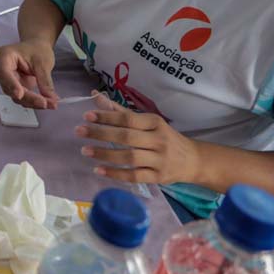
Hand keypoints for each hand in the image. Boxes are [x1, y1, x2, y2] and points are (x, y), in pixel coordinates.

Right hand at [0, 39, 57, 108]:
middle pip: (10, 88)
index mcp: (3, 56)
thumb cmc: (37, 50)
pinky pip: (21, 98)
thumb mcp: (43, 62)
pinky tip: (47, 103)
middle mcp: (0, 69)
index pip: (4, 72)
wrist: (36, 48)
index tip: (20, 95)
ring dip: (32, 102)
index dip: (11, 84)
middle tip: (45, 103)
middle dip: (28, 97)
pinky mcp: (13, 88)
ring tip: (51, 103)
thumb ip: (45, 81)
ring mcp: (6, 80)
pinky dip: (34, 101)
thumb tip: (51, 100)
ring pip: (15, 96)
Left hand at [77, 92, 200, 184]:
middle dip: (101, 134)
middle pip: (126, 137)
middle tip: (79, 131)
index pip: (128, 119)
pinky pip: (134, 176)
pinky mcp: (158, 177)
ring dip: (105, 154)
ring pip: (129, 157)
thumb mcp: (148, 122)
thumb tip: (95, 96)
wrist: (193, 160)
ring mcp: (159, 160)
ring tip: (85, 150)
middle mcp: (158, 141)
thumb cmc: (165, 138)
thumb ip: (121, 111)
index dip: (107, 117)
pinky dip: (115, 174)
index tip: (86, 116)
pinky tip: (99, 170)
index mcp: (155, 123)